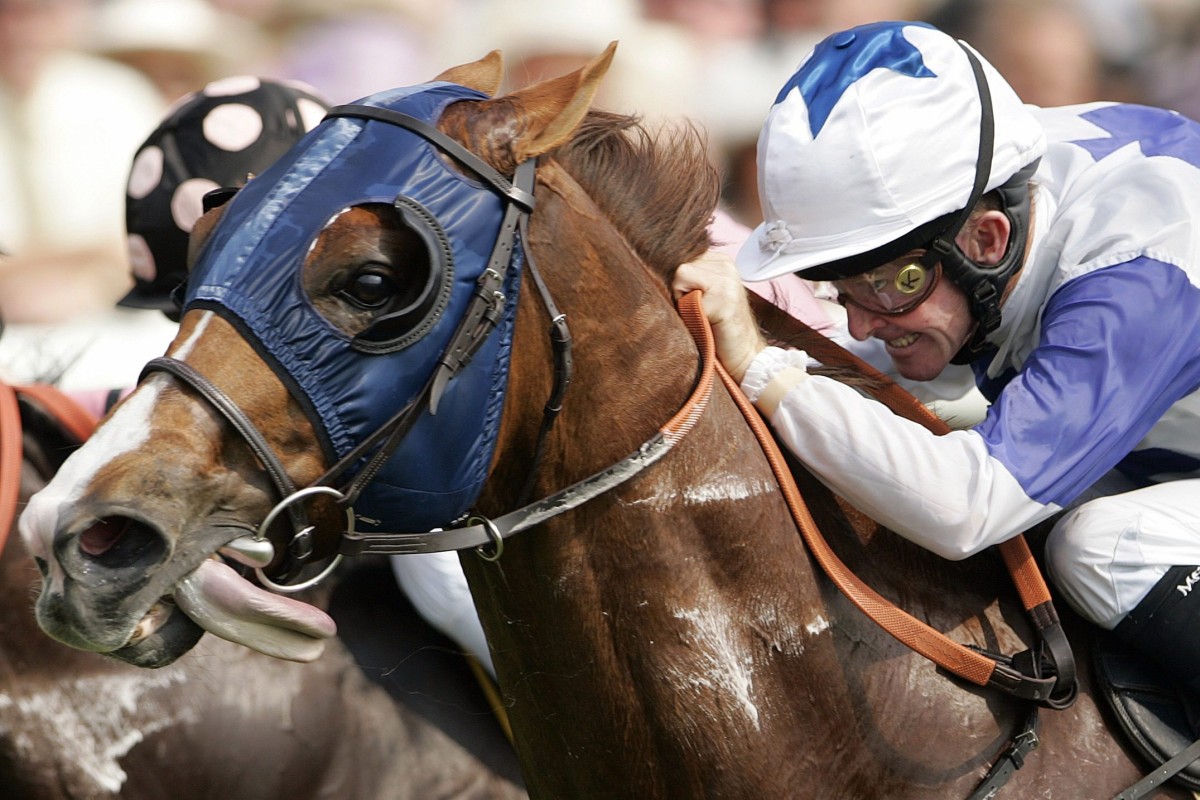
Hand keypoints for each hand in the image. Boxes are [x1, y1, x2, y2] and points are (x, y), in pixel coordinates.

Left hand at [673, 250, 766, 382]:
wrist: (745, 355)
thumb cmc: (718, 328)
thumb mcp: (704, 295)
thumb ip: (689, 277)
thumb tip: (651, 265)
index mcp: (720, 260)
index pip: (680, 254)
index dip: (677, 280)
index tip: (690, 299)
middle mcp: (726, 264)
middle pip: (678, 263)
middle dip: (678, 288)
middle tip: (698, 310)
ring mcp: (727, 279)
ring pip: (680, 273)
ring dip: (683, 299)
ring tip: (702, 314)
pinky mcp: (724, 298)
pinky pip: (687, 295)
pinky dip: (689, 313)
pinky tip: (707, 322)